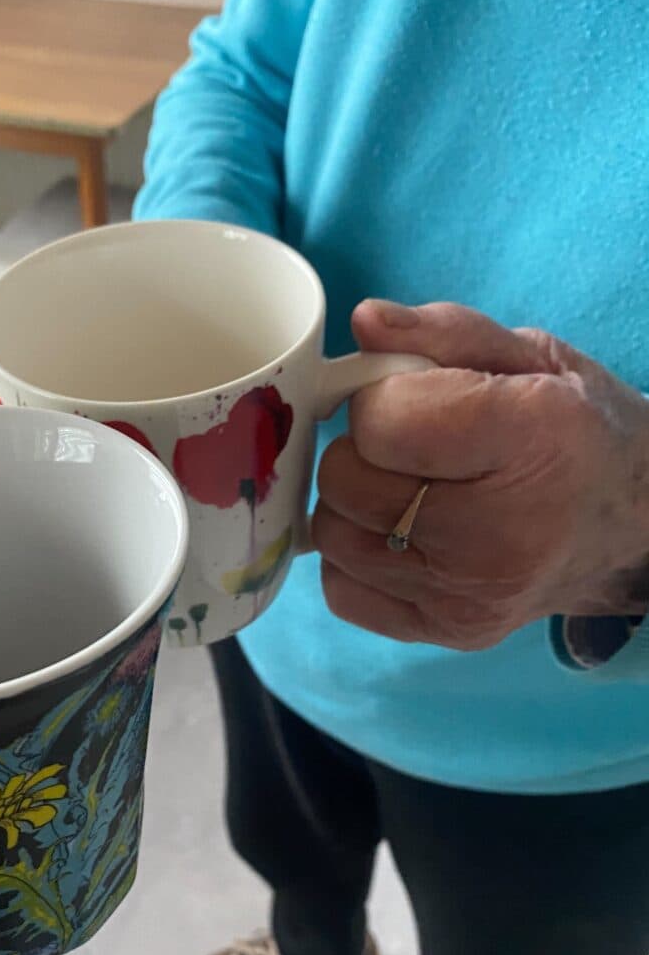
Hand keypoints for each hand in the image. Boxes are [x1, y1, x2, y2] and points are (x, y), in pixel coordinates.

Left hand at [311, 300, 648, 649]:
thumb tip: (363, 321)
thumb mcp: (531, 358)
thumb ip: (443, 333)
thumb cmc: (576, 430)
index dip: (381, 400)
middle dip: (363, 451)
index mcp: (530, 441)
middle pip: (347, 481)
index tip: (413, 399)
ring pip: (335, 536)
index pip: (382, 422)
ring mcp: (470, 595)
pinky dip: (357, 557)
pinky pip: (343, 589)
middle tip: (411, 448)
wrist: (635, 525)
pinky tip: (403, 537)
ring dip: (354, 505)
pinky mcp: (448, 632)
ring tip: (411, 490)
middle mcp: (500, 533)